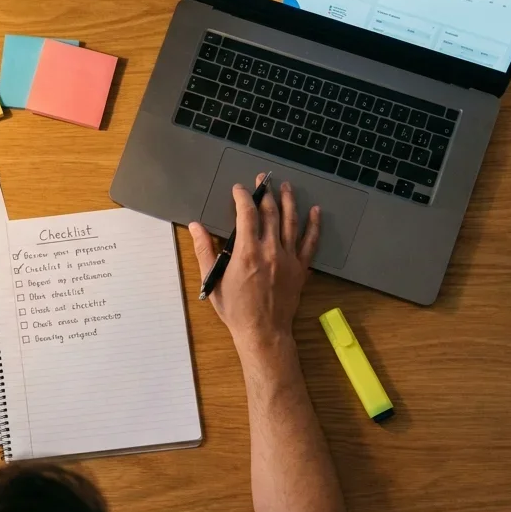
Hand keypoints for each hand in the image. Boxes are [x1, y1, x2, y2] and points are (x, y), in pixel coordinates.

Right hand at [188, 176, 320, 354]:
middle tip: (263, 180)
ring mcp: (288, 258)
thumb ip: (204, 250)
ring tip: (286, 186)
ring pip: (291, 222)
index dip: (242, 197)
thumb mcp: (212, 281)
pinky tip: (315, 211)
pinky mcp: (300, 268)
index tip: (239, 189)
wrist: (263, 331)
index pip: (246, 214)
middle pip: (270, 213)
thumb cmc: (235, 309)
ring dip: (289, 201)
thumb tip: (195, 226)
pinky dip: (313, 225)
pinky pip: (310, 242)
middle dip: (265, 193)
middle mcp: (270, 250)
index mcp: (246, 252)